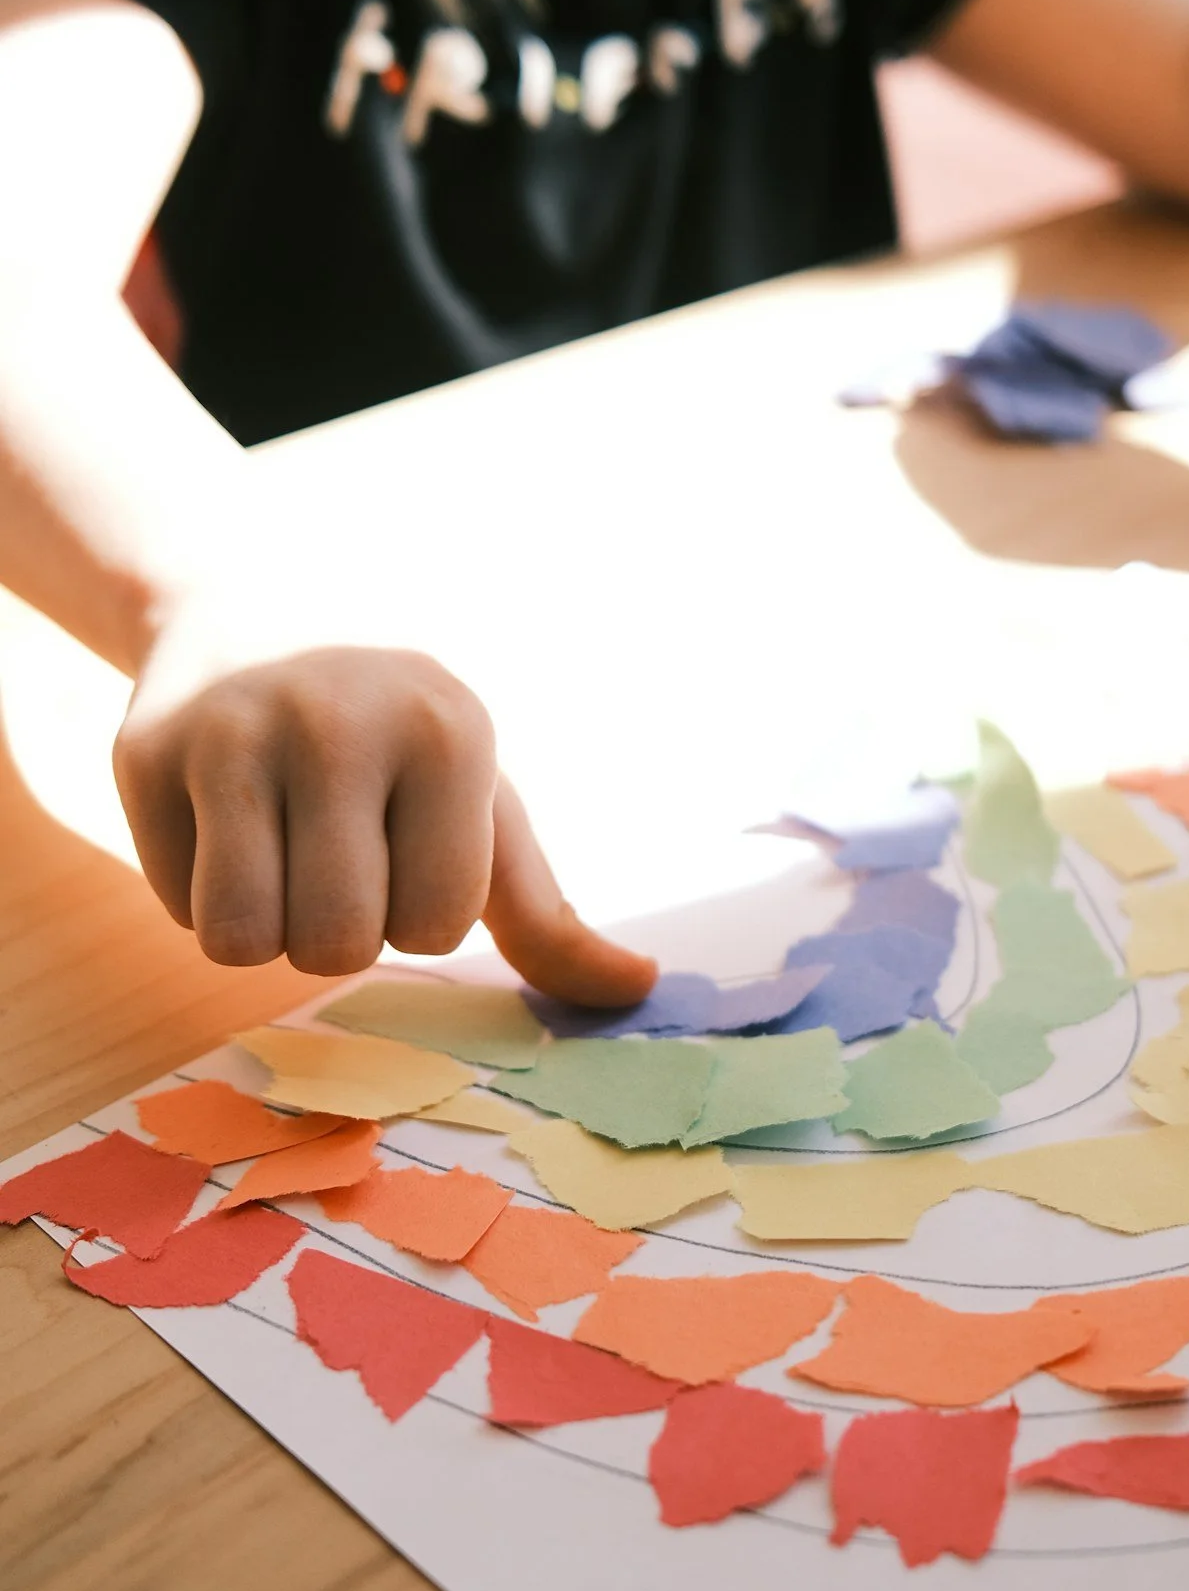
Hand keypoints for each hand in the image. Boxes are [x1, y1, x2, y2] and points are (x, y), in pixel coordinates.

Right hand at [113, 639, 657, 1001]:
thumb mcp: (481, 801)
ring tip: (282, 850)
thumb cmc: (397, 735)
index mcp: (447, 732)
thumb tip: (639, 987)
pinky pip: (178, 907)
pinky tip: (225, 820)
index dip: (419, 914)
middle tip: (339, 855)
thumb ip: (548, 913)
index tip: (409, 845)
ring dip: (265, 927)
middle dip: (340, 933)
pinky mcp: (147, 750)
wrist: (257, 603)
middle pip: (335, 945)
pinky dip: (203, 894)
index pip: (435, 925)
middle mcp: (340, 722)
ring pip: (240, 940)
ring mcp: (234, 730)